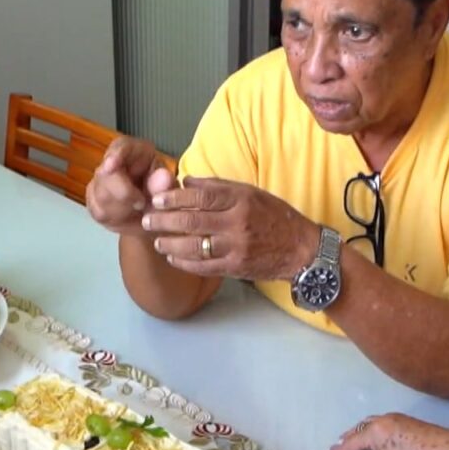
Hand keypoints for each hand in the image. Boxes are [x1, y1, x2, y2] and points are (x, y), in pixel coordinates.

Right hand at [87, 137, 174, 235]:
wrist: (154, 215)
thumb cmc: (162, 194)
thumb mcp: (170, 188)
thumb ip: (166, 184)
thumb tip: (164, 178)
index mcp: (135, 151)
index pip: (121, 146)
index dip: (115, 155)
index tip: (110, 165)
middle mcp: (113, 162)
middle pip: (105, 173)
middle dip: (122, 192)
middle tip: (141, 204)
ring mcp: (100, 181)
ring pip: (100, 194)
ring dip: (121, 208)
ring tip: (138, 211)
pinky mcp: (93, 199)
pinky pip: (98, 209)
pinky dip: (115, 217)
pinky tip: (127, 216)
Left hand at [143, 178, 316, 280]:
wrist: (301, 250)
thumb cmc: (275, 217)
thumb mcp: (251, 193)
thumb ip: (219, 188)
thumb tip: (186, 182)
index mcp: (241, 200)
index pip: (200, 196)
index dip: (174, 197)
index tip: (157, 199)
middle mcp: (237, 223)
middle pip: (191, 220)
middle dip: (164, 220)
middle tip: (147, 219)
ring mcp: (236, 247)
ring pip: (193, 245)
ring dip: (170, 243)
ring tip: (157, 240)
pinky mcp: (235, 267)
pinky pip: (203, 266)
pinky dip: (184, 262)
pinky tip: (173, 257)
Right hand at [328, 413, 448, 449]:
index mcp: (376, 432)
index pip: (351, 443)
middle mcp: (384, 421)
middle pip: (359, 430)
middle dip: (347, 440)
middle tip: (337, 449)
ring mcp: (397, 419)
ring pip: (371, 424)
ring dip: (360, 434)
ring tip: (353, 442)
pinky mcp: (408, 422)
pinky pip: (381, 423)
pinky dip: (372, 431)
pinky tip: (377, 438)